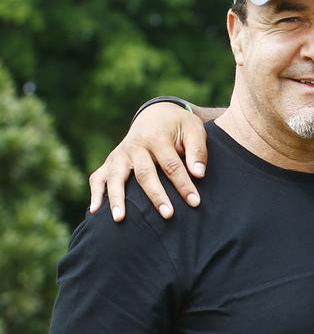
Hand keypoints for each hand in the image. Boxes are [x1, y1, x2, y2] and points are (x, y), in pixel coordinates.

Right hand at [88, 102, 207, 220]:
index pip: (171, 165)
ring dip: (117, 199)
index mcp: (156, 137)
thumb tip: (198, 174)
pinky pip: (98, 178)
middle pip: (144, 174)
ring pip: (115, 177)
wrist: (155, 114)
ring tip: (119, 219)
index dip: (184, 185)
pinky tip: (95, 212)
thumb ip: (197, 151)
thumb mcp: (194, 130)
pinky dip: (95, 193)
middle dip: (156, 196)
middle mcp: (134, 146)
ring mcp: (119, 154)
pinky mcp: (110, 161)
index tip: (195, 202)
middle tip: (168, 215)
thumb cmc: (179, 126)